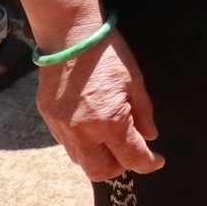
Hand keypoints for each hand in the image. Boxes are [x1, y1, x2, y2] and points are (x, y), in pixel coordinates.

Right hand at [37, 30, 161, 180]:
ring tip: (110, 140)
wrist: (70, 34)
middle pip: (102, 171)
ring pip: (81, 161)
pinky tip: (91, 128)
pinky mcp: (48, 119)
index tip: (157, 160)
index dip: (149, 162)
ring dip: (99, 157)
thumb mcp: (135, 81)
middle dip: (121, 166)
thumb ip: (143, 113)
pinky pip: (67, 144)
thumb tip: (150, 136)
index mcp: (110, 122)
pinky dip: (82, 144)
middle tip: (131, 150)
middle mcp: (83, 132)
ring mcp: (61, 128)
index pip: (132, 158)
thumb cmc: (108, 53)